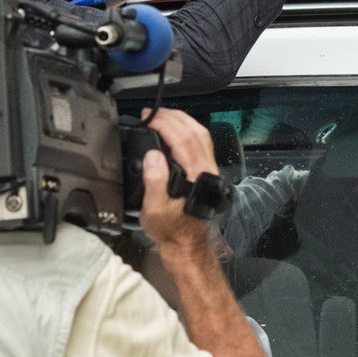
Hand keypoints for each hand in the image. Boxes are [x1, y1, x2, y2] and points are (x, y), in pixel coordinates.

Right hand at [135, 108, 219, 251]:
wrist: (185, 243)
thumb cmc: (170, 229)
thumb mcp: (154, 209)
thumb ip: (154, 181)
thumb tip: (153, 155)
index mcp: (195, 176)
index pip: (183, 139)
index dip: (165, 124)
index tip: (149, 118)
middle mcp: (206, 170)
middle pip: (195, 132)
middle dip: (173, 117)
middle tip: (153, 113)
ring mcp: (209, 170)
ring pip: (201, 135)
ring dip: (183, 121)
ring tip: (163, 116)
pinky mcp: (207, 172)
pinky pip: (202, 143)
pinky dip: (188, 131)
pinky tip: (177, 131)